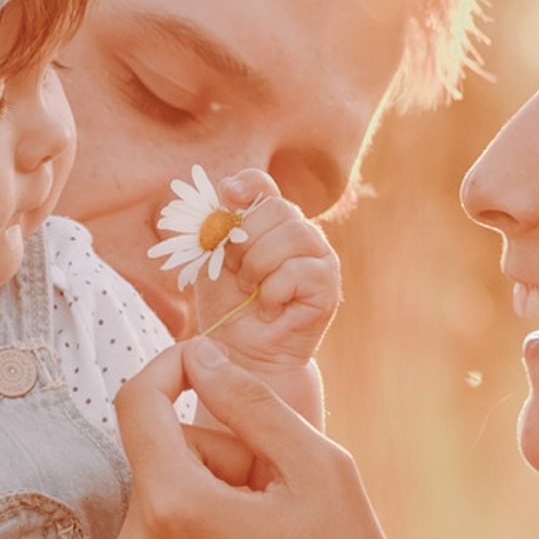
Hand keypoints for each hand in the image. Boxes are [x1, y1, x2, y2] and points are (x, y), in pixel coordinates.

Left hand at [109, 341, 425, 538]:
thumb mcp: (318, 467)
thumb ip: (249, 401)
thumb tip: (198, 355)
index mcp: (174, 507)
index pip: (137, 403)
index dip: (170, 369)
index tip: (204, 364)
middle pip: (157, 461)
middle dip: (212, 459)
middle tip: (276, 494)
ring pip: (157, 510)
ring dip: (202, 507)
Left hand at [186, 171, 339, 376]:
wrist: (240, 354)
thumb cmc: (226, 307)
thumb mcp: (210, 261)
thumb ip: (215, 226)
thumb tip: (224, 191)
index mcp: (268, 222)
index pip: (262, 184)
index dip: (246, 184)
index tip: (227, 196)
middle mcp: (297, 233)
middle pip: (277, 207)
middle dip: (245, 240)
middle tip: (234, 271)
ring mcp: (318, 257)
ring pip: (293, 234)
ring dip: (258, 265)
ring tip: (250, 291)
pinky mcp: (328, 285)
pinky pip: (299, 270)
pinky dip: (273, 291)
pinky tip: (268, 308)